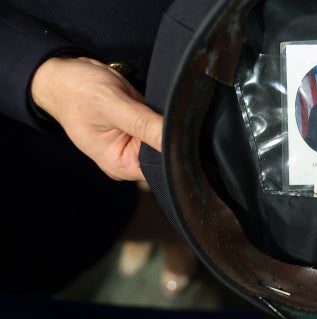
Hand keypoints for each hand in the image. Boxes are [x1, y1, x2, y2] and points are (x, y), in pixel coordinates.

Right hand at [31, 56, 162, 180]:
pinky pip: (161, 123)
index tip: (175, 130)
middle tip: (157, 111)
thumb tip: (174, 141)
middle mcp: (129, 157)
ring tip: (148, 104)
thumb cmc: (77, 91)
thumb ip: (143, 124)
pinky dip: (161, 112)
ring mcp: (136, 142)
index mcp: (120, 164)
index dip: (173, 150)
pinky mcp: (141, 126)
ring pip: (166, 136)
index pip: (161, 167)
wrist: (64, 75)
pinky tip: (151, 102)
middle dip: (168, 133)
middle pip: (166, 152)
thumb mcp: (110, 105)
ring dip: (166, 120)